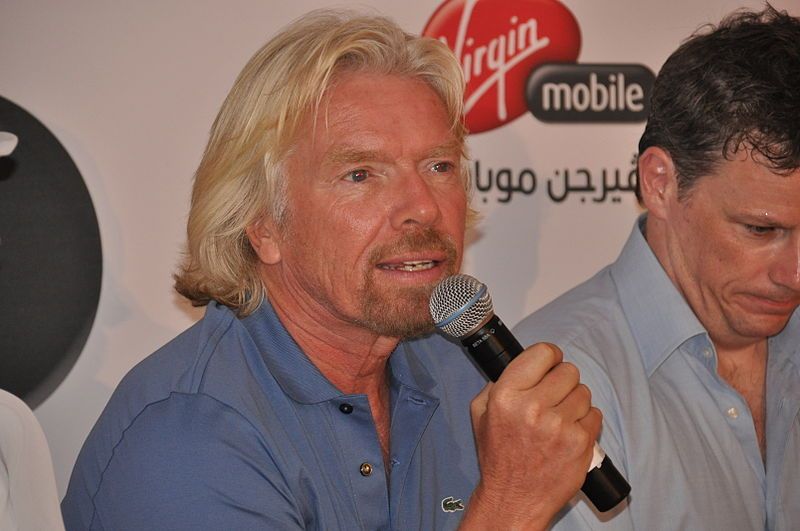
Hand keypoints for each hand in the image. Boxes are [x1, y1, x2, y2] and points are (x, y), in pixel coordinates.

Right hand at [460, 343, 601, 530]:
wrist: (513, 498)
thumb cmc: (499, 457)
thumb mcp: (481, 413)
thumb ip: (497, 383)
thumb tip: (522, 362)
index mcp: (506, 395)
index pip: (543, 353)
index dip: (549, 357)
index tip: (550, 365)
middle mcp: (532, 407)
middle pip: (568, 371)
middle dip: (562, 381)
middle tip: (552, 397)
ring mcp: (559, 426)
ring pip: (584, 392)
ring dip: (574, 402)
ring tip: (559, 419)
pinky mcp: (580, 443)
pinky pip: (595, 415)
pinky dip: (585, 422)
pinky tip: (568, 433)